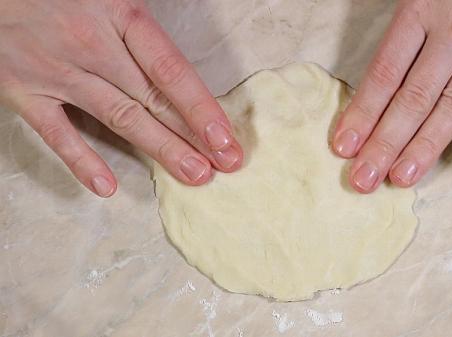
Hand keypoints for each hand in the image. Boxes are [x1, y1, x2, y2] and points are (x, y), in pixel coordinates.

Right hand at [0, 0, 243, 197]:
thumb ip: (142, 33)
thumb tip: (180, 75)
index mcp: (120, 15)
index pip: (171, 71)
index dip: (201, 108)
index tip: (225, 138)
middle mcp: (92, 45)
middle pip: (152, 100)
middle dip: (192, 136)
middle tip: (224, 165)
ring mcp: (57, 71)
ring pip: (118, 118)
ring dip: (159, 149)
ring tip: (193, 174)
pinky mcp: (23, 90)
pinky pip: (56, 133)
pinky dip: (81, 161)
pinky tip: (106, 187)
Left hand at [332, 0, 451, 192]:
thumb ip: (402, 21)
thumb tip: (371, 68)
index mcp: (421, 8)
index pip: (385, 73)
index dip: (363, 113)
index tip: (344, 147)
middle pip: (414, 96)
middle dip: (386, 141)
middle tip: (364, 180)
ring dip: (430, 141)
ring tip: (405, 176)